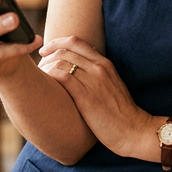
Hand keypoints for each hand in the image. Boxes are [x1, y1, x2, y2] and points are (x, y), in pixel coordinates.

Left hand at [40, 36, 154, 159]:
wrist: (132, 129)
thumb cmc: (119, 112)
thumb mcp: (111, 85)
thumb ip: (97, 74)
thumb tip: (78, 68)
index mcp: (105, 63)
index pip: (76, 41)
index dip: (56, 43)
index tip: (45, 51)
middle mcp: (99, 68)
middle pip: (65, 49)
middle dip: (47, 55)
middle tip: (39, 66)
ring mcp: (93, 81)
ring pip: (61, 61)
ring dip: (46, 67)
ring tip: (40, 77)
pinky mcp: (86, 97)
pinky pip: (63, 77)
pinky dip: (50, 77)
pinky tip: (45, 85)